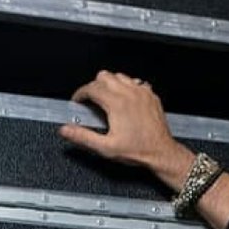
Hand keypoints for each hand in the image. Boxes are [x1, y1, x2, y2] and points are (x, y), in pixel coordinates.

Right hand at [58, 70, 194, 187]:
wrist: (162, 153)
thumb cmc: (138, 150)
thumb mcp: (106, 147)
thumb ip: (83, 137)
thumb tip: (66, 130)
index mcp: (116, 103)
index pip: (91, 87)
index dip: (80, 94)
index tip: (78, 101)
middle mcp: (130, 94)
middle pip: (104, 76)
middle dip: (94, 86)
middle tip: (91, 100)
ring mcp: (142, 93)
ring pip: (120, 76)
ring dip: (110, 84)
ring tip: (106, 98)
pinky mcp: (151, 96)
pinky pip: (135, 82)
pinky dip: (127, 86)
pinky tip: (125, 99)